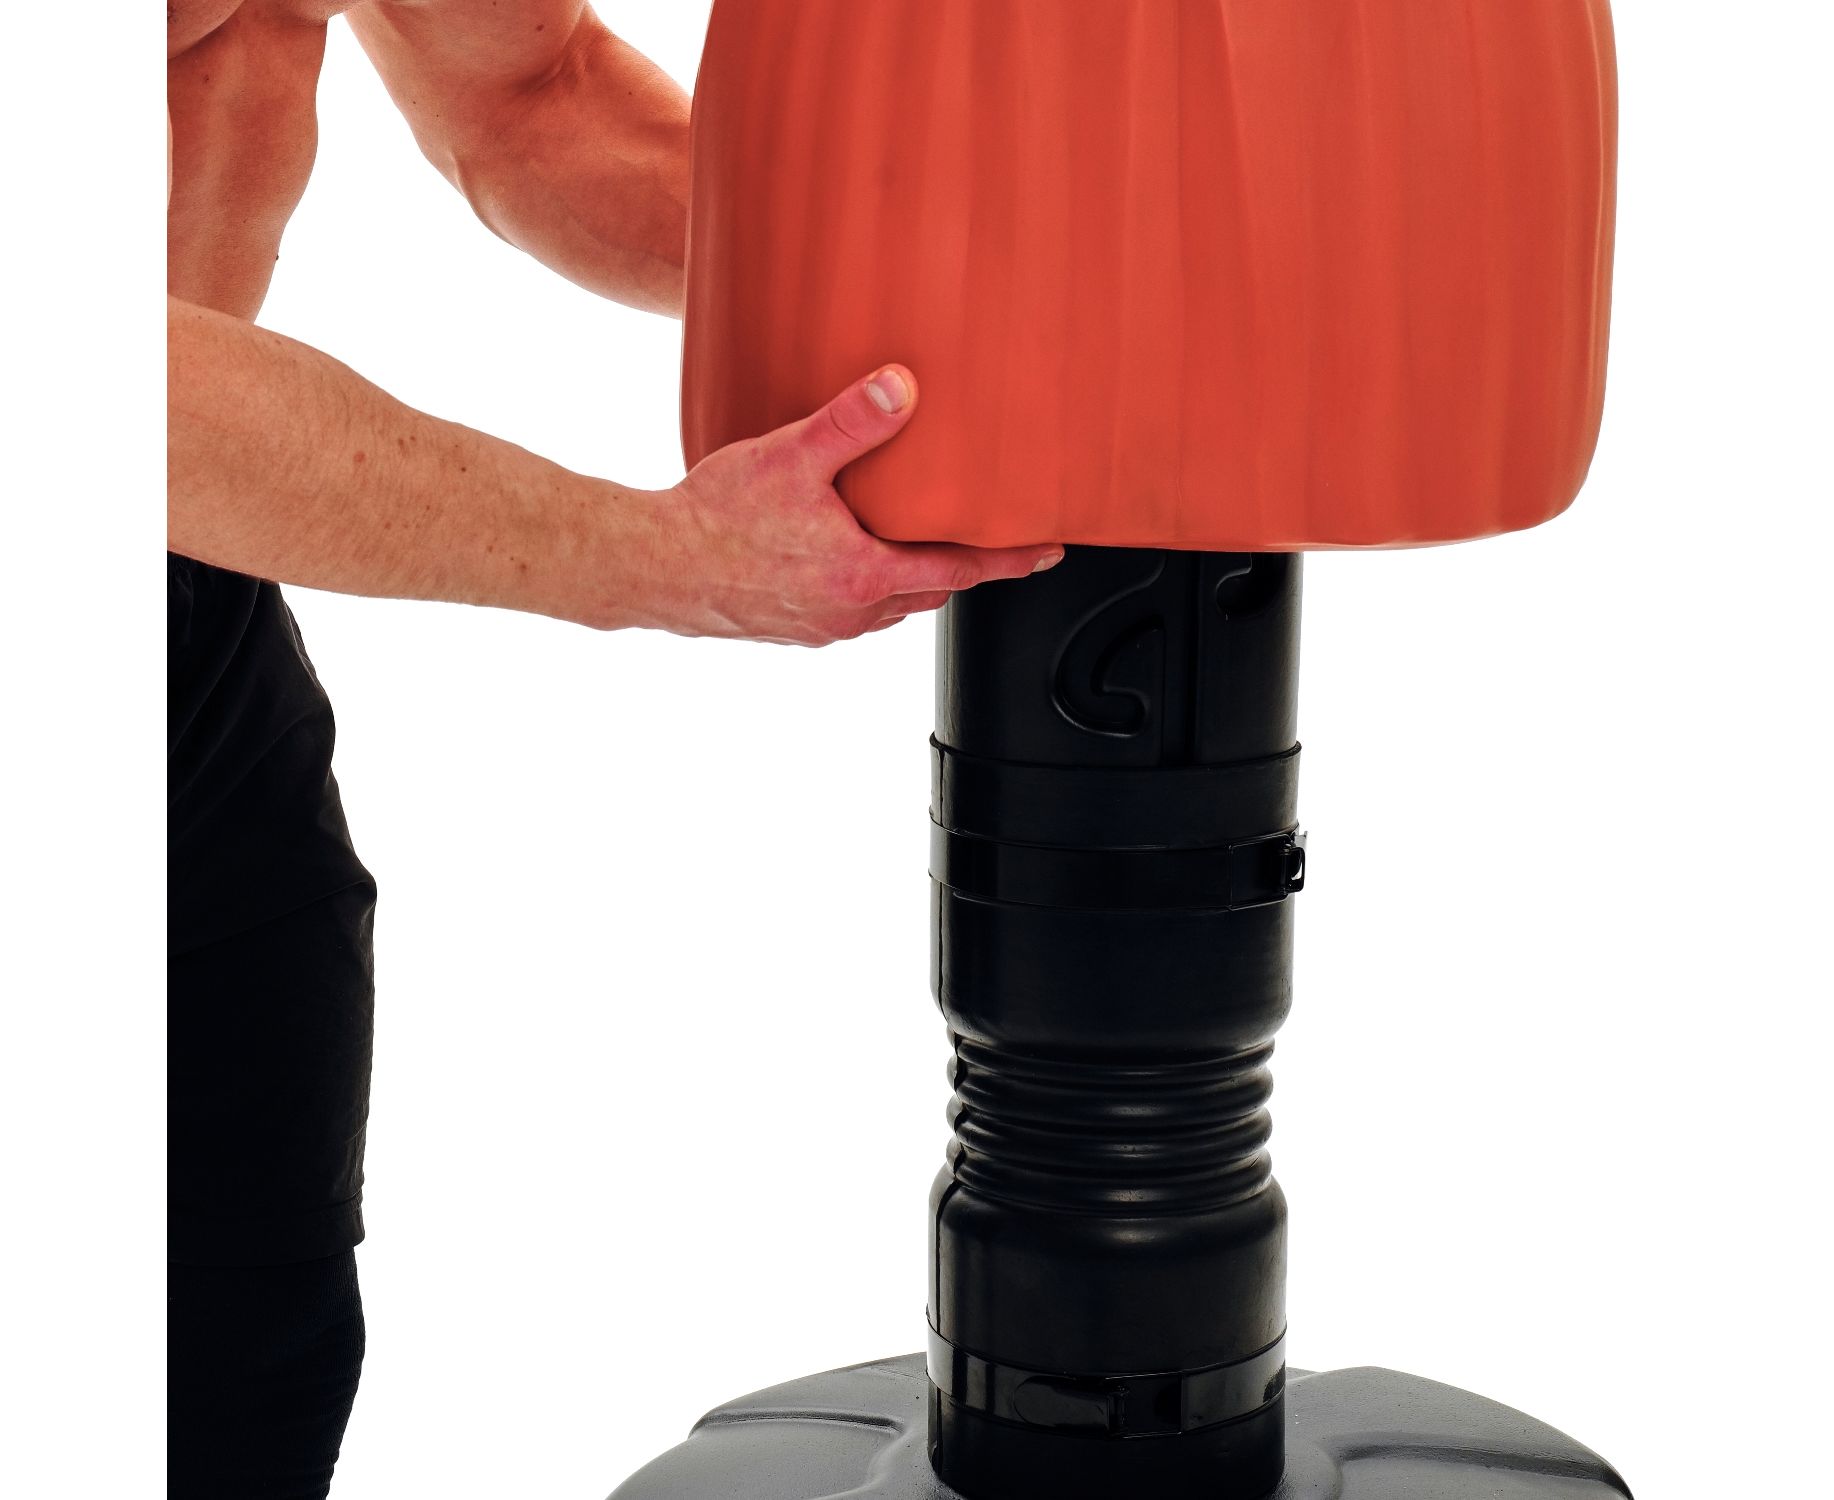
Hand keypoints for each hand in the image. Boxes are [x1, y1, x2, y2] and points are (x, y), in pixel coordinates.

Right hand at [635, 366, 1061, 644]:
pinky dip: (869, 585)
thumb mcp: (791, 457)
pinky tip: (848, 556)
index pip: (961, 570)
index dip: (1009, 559)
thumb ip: (851, 422)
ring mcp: (823, 627)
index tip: (1047, 552)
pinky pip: (852, 610)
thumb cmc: (716, 520)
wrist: (654, 568)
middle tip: (986, 537)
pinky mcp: (794, 628)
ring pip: (891, 604)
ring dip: (912, 575)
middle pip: (932, 589)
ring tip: (916, 538)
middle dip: (962, 566)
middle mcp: (851, 612)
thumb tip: (901, 388)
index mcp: (863, 575)